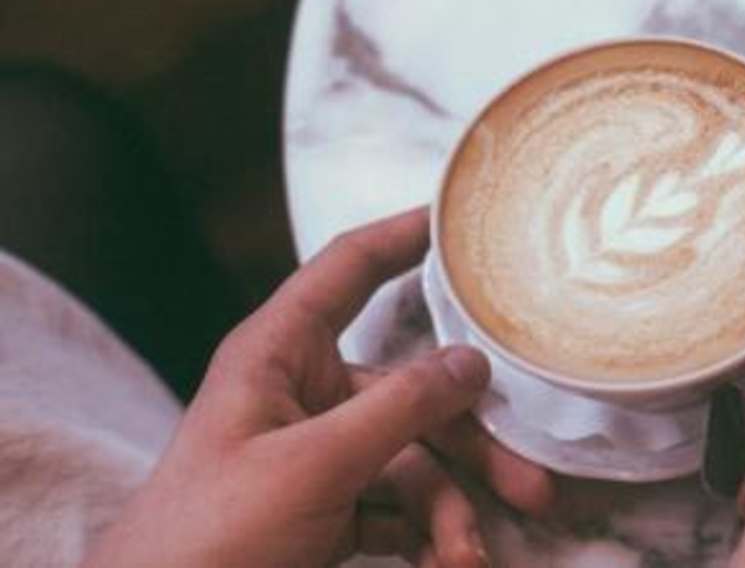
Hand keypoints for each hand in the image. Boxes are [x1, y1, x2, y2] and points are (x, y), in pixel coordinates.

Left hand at [86, 208, 553, 567]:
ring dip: (451, 509)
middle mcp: (301, 397)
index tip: (466, 220)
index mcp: (278, 357)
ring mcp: (315, 459)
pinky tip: (446, 561)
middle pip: (410, 391)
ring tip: (467, 556)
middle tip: (529, 484)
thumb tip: (471, 362)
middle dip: (471, 444)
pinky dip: (427, 536)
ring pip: (414, 460)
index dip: (404, 236)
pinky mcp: (324, 514)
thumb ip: (399, 408)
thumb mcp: (312, 466)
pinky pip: (397, 510)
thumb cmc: (207, 540)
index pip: (347, 270)